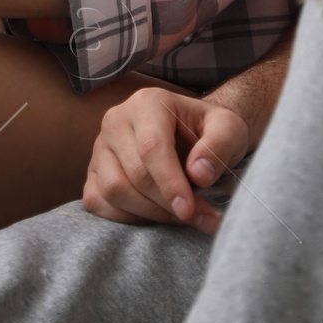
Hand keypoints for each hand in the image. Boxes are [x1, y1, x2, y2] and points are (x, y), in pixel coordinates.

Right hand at [83, 85, 250, 232]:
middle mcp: (116, 121)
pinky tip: (154, 216)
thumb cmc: (210, 131)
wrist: (192, 135)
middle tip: (201, 219)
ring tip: (181, 216)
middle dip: (168, 204)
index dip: (170, 184)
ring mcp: (100, 148)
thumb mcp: (230, 128)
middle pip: (134, 173)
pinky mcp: (92, 173)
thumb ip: (220, 145)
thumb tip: (198, 174)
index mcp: (147, 103)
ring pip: (113, 190)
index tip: (189, 210)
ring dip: (149, 213)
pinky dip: (125, 217)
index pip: (152, 148)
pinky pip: (98, 202)